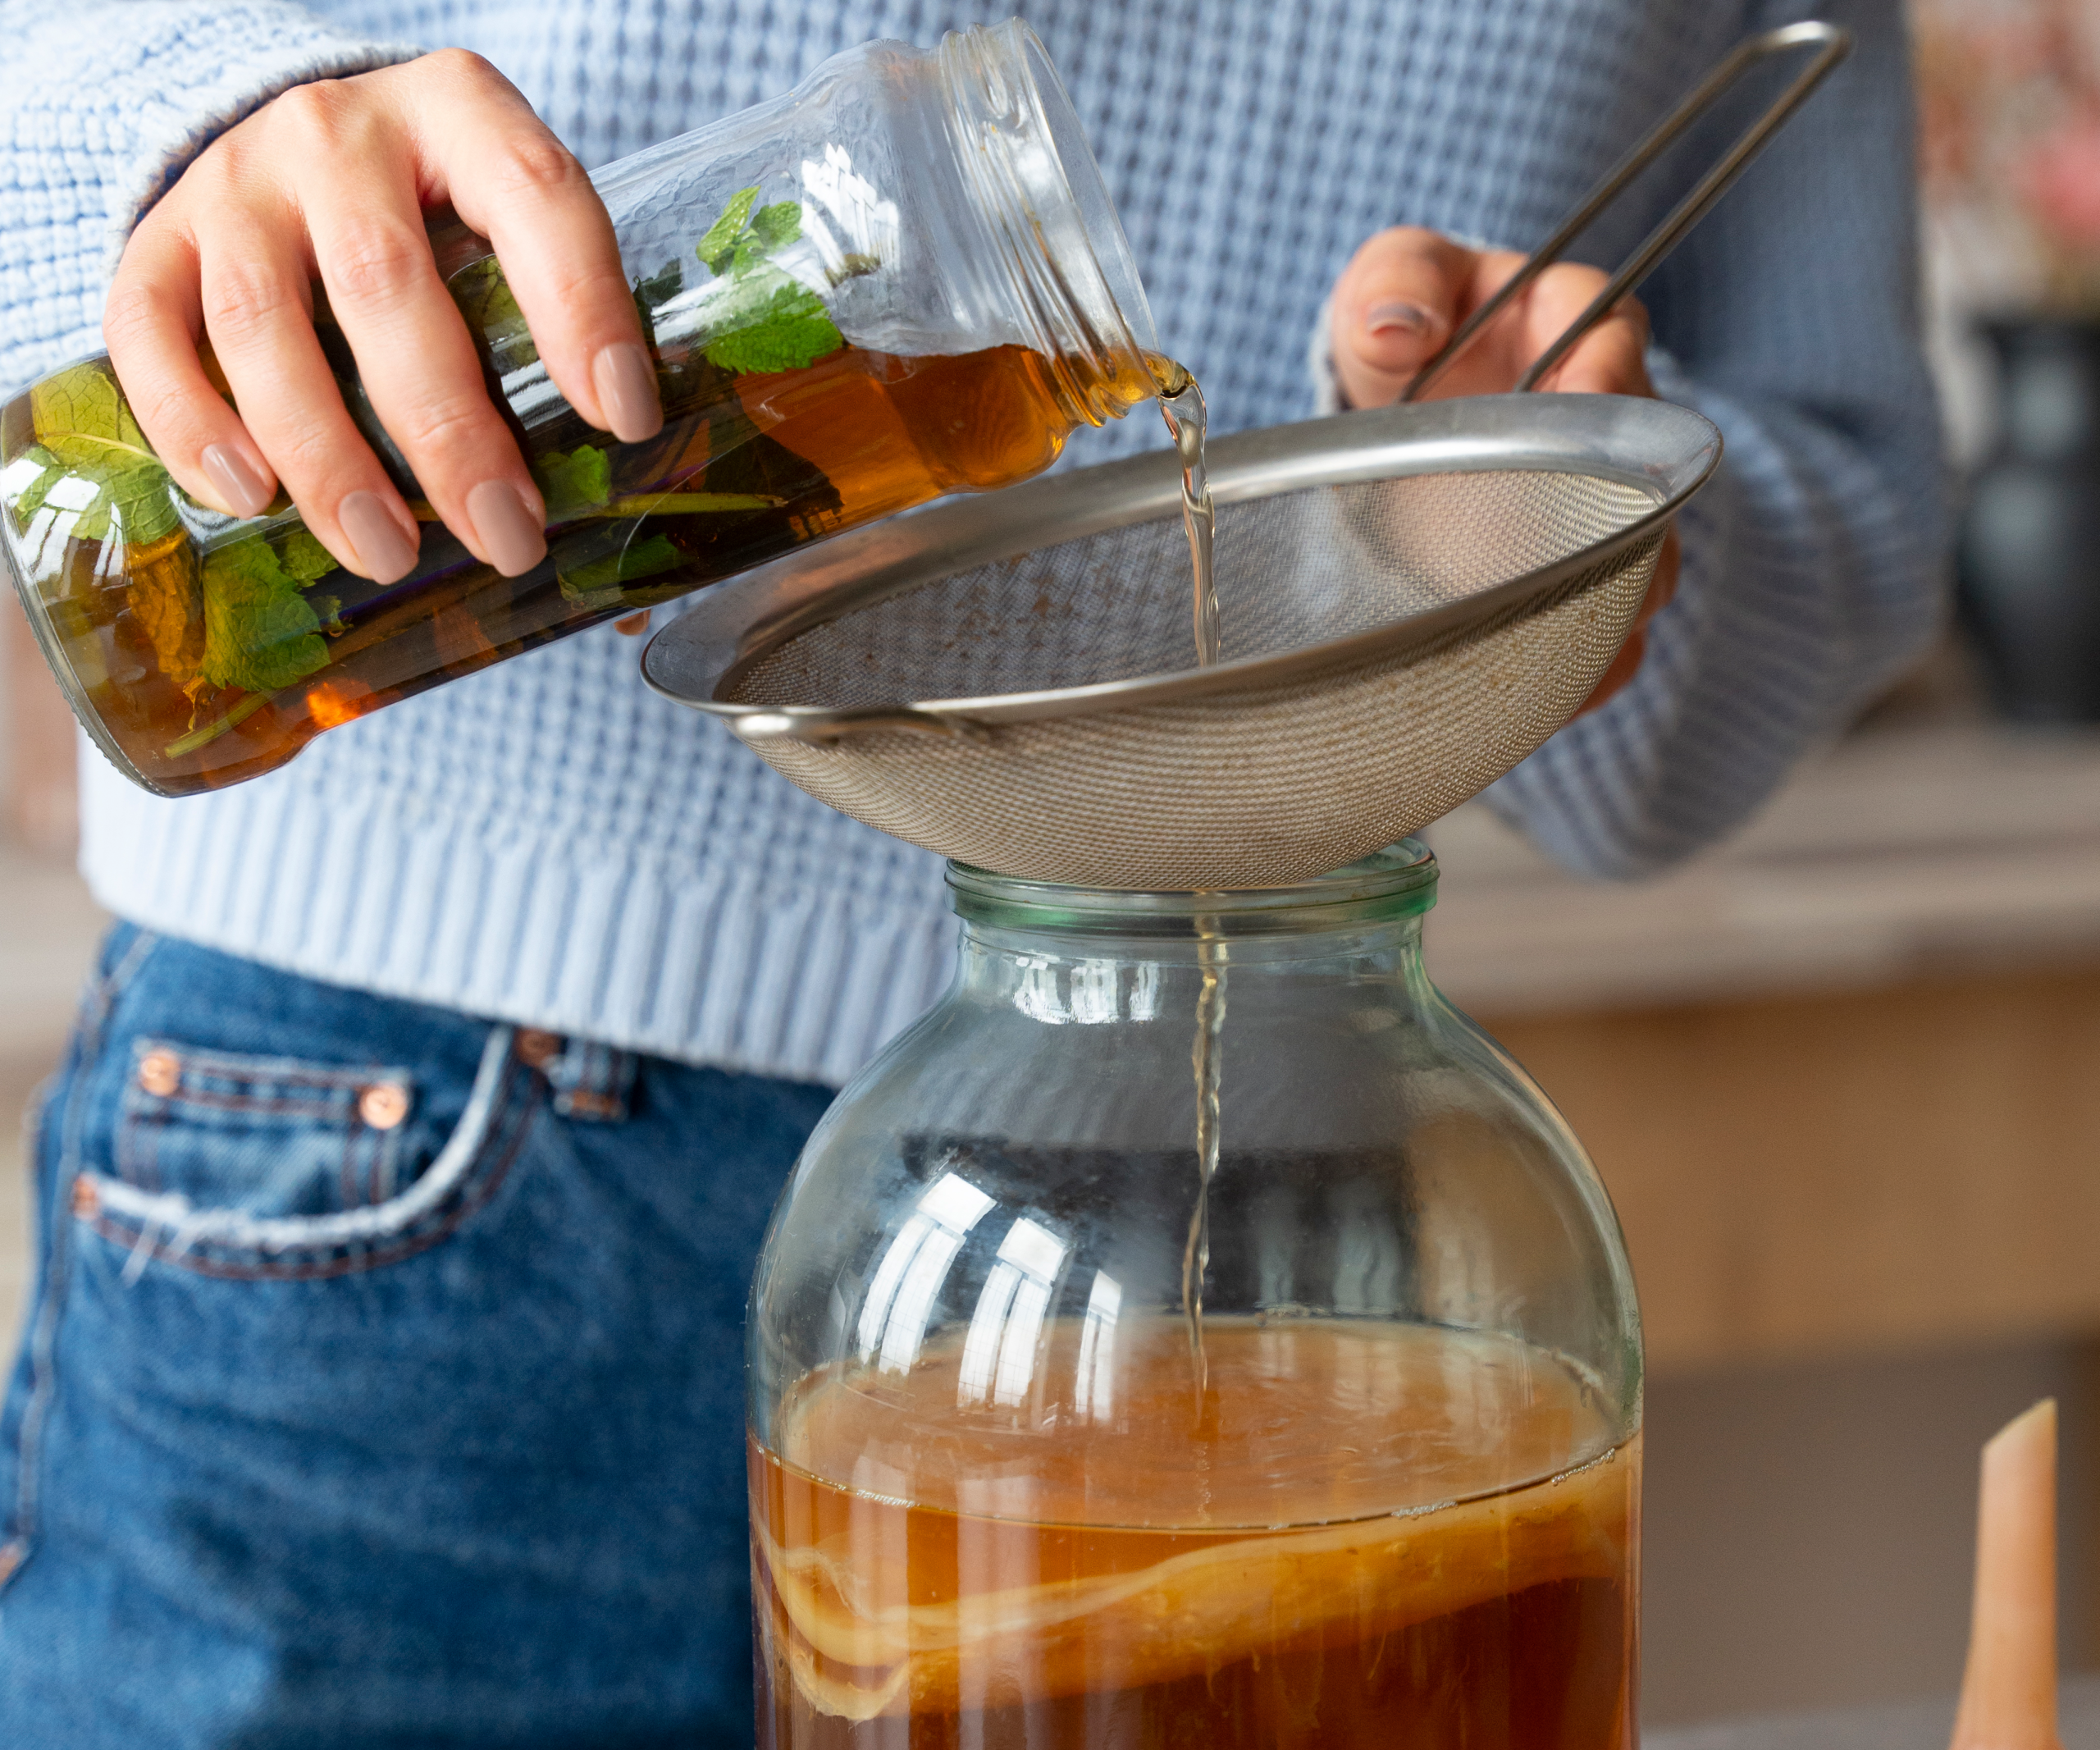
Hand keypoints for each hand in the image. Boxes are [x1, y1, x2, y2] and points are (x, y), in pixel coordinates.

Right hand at [103, 51, 663, 584]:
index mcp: (462, 111)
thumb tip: (620, 549)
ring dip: (328, 460)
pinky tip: (252, 499)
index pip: (536, 198)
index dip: (582, 310)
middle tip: (505, 540)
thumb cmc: (440, 218)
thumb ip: (560, 342)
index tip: (623, 420)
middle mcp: (337, 130)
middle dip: (450, 434)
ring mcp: (235, 179)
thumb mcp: (513, 232)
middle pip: (387, 288)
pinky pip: (149, 333)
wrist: (301, 147)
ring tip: (387, 554)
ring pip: (262, 325)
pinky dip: (193, 426)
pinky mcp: (155, 235)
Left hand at [1329, 227, 1679, 713]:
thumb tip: (1396, 327)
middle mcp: (1613, 421)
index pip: (1614, 341)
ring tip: (1575, 643)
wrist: (1400, 410)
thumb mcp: (1391, 285)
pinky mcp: (1582, 571)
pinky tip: (1559, 697)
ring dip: (1617, 601)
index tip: (1583, 397)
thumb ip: (1396, 282)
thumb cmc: (1405, 333)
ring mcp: (1606, 504)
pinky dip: (1592, 666)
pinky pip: (1613, 627)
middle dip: (1631, 516)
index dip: (1606, 373)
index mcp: (1577, 327)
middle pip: (1653, 472)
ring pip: (1647, 560)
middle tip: (1594, 555)